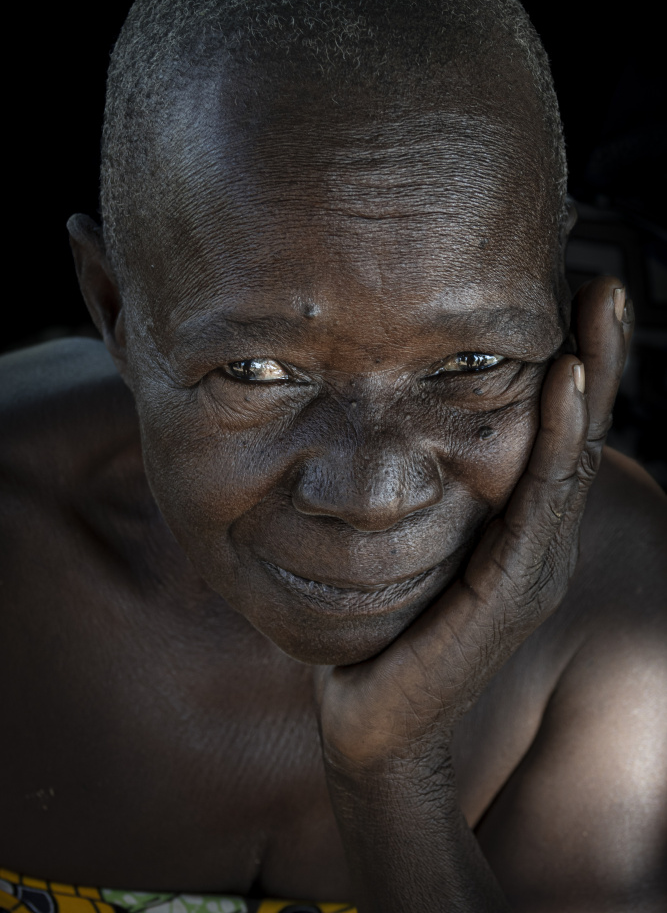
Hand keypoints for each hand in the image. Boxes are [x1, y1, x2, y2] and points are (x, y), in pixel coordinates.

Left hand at [316, 277, 633, 767]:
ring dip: (589, 378)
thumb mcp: (406, 540)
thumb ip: (421, 491)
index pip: (554, 434)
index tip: (578, 295)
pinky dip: (557, 434)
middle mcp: (537, 540)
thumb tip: (392, 415)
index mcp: (516, 526)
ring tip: (598, 311)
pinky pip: (540, 498)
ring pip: (571, 456)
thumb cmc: (383, 624)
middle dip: (599, 356)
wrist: (368, 715)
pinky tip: (563, 381)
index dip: (577, 367)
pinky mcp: (513, 589)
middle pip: (577, 435)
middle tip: (606, 285)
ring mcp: (533, 565)